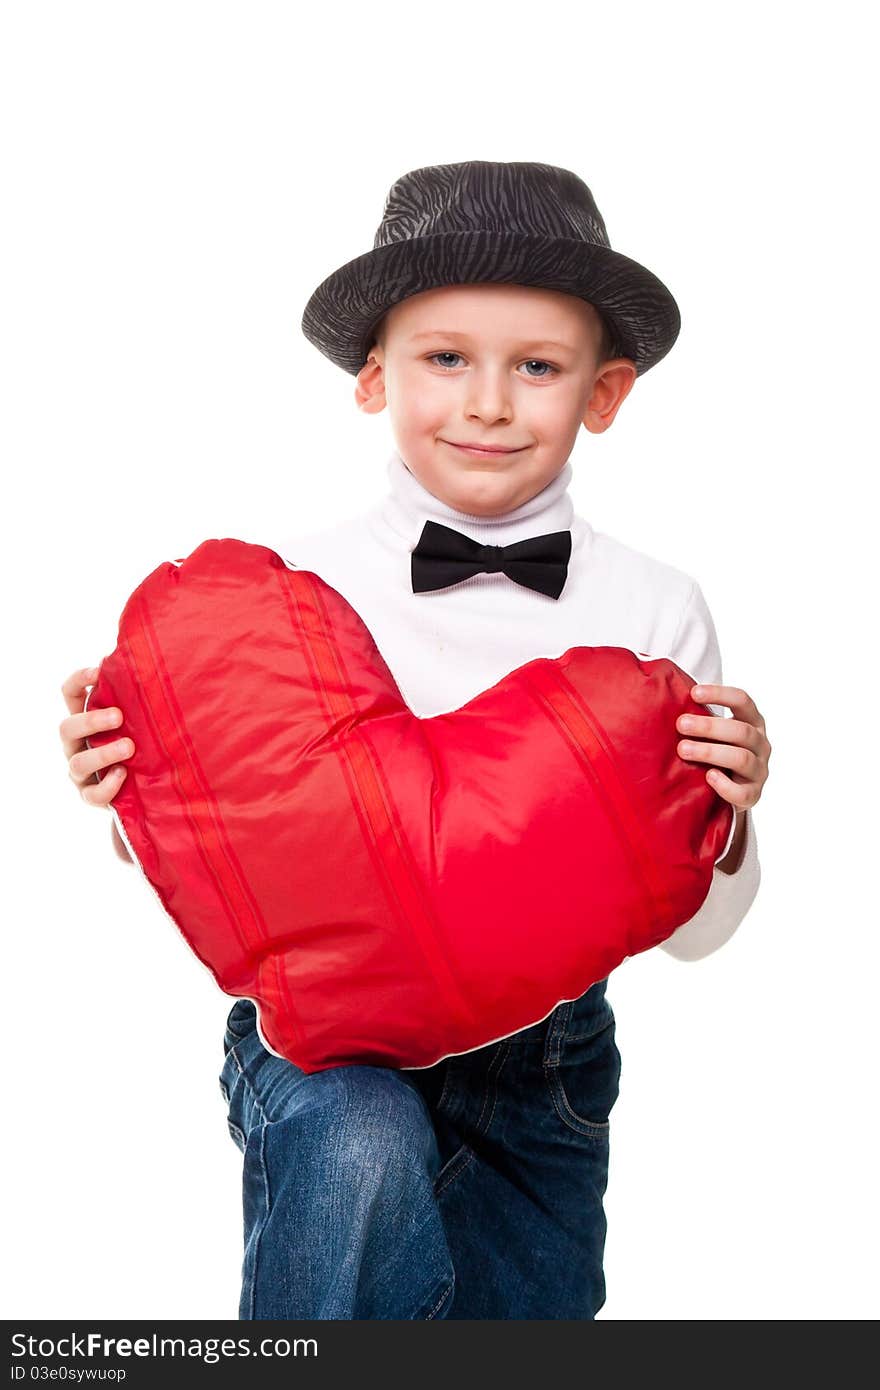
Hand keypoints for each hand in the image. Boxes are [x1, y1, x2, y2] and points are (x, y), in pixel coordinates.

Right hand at [59, 666, 134, 807]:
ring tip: (129, 747)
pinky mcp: (92, 796)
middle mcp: (77, 745)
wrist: (148, 789)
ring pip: (78, 763)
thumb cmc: (144, 745)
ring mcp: (82, 773)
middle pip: (67, 728)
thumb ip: (139, 699)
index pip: (70, 695)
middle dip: (91, 720)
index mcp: (86, 721)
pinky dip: (107, 785)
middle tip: (118, 716)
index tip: (98, 671)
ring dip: (102, 753)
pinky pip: (93, 794)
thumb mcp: (139, 721)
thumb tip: (157, 665)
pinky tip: (123, 774)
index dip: (78, 680)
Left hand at [676, 684, 770, 810]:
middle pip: (741, 731)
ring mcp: (759, 770)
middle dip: (709, 726)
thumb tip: (664, 704)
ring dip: (710, 752)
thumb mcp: (714, 733)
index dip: (720, 694)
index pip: (743, 701)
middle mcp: (761, 744)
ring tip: (683, 749)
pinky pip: (743, 792)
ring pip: (741, 758)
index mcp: (752, 722)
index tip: (694, 693)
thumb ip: (700, 719)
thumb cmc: (717, 752)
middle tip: (681, 724)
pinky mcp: (753, 794)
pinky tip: (708, 776)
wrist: (731, 790)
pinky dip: (725, 785)